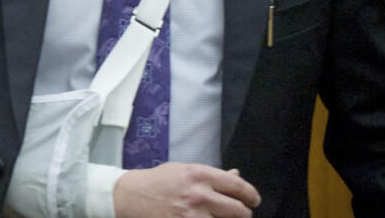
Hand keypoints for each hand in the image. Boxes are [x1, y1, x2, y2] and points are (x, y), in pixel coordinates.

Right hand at [113, 164, 260, 217]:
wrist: (131, 196)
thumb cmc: (158, 181)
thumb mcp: (184, 170)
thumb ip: (212, 176)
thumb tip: (237, 177)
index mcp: (200, 175)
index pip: (238, 187)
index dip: (251, 195)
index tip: (253, 200)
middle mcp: (199, 195)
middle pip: (239, 211)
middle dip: (243, 214)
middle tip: (240, 213)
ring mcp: (192, 216)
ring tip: (222, 217)